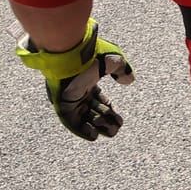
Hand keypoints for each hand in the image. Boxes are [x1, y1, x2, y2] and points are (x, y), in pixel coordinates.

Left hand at [18, 19, 133, 140]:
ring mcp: (69, 99)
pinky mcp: (62, 105)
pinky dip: (81, 130)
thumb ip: (121, 70)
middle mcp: (77, 92)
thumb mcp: (113, 60)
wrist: (71, 54)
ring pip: (83, 119)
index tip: (119, 120)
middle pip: (91, 112)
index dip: (109, 111)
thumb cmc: (90, 54)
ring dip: (96, 127)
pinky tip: (94, 135)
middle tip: (115, 128)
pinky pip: (71, 122)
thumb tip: (128, 80)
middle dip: (105, 121)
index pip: (98, 101)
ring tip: (108, 132)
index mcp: (86, 82)